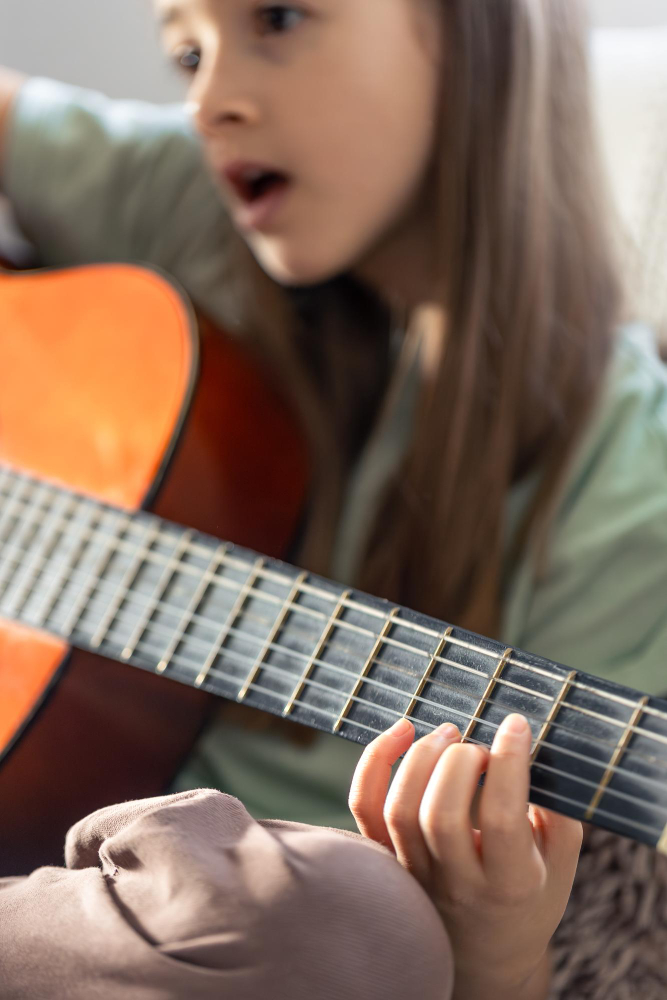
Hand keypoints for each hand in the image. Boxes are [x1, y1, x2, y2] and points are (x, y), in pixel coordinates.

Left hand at [348, 714, 582, 999]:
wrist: (485, 955)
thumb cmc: (530, 896)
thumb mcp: (562, 863)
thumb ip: (559, 811)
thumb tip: (538, 750)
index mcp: (511, 884)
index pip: (502, 818)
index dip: (508, 762)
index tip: (516, 725)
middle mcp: (457, 884)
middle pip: (441, 815)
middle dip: (461, 762)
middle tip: (479, 746)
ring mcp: (415, 874)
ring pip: (400, 811)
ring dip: (422, 757)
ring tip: (449, 734)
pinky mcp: (385, 860)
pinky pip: (365, 808)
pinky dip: (374, 762)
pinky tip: (401, 732)